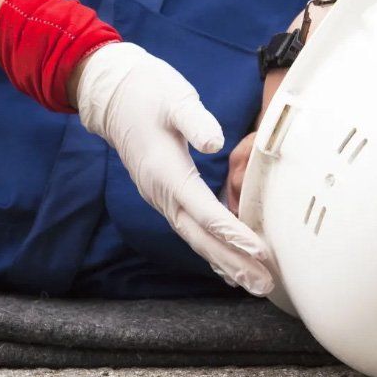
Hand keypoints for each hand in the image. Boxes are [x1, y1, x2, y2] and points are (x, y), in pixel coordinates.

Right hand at [72, 42, 273, 294]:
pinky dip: (210, 250)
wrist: (113, 94)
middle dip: (233, 262)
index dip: (232, 233)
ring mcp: (161, 197)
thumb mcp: (174, 98)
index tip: (259, 251)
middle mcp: (161, 193)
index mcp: (166, 172)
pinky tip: (227, 267)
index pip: (204, 211)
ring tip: (254, 284)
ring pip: (195, 238)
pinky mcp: (165, 195)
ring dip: (225, 263)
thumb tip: (215, 142)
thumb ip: (195, 120)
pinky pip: (190, 230)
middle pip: (200, 237)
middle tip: (263, 284)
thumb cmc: (148, 92)